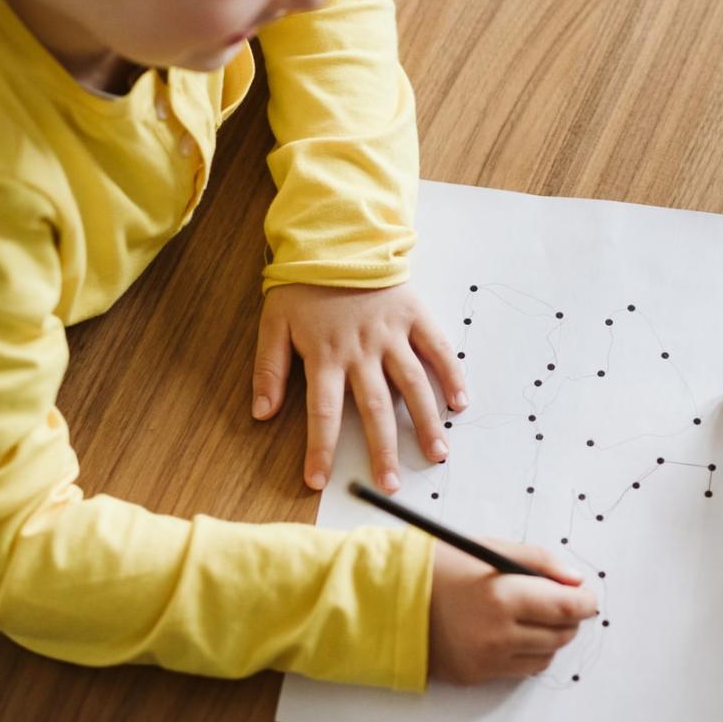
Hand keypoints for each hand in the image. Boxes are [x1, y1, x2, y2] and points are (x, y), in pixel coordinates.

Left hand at [253, 283, 468, 491]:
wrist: (336, 236)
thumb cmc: (304, 284)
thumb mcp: (273, 323)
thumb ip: (269, 369)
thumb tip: (261, 413)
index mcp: (325, 355)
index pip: (322, 413)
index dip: (320, 449)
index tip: (319, 482)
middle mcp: (361, 350)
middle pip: (374, 409)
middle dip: (383, 450)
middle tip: (390, 485)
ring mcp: (391, 334)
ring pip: (412, 385)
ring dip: (426, 422)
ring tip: (437, 454)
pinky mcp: (414, 317)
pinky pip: (437, 349)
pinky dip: (451, 375)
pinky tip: (461, 403)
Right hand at [428, 540, 597, 683]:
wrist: (387, 600)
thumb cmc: (438, 568)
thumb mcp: (488, 548)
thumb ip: (538, 561)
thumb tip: (575, 580)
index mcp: (502, 596)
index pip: (566, 607)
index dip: (584, 601)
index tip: (585, 595)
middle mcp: (498, 634)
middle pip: (561, 634)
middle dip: (569, 617)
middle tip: (561, 602)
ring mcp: (486, 659)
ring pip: (545, 656)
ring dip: (550, 637)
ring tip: (533, 617)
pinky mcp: (475, 676)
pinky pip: (520, 671)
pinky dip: (527, 653)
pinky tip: (513, 634)